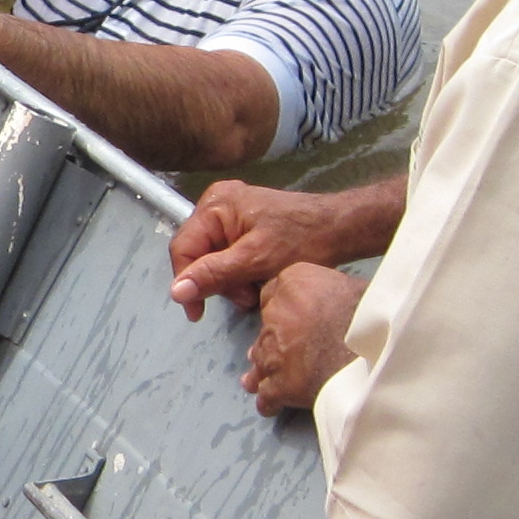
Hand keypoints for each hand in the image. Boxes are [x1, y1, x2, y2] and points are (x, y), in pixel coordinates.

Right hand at [170, 176, 398, 317]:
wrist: (342, 228)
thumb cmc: (304, 239)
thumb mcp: (256, 260)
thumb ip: (214, 274)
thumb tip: (176, 292)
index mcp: (215, 205)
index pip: (183, 248)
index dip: (186, 282)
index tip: (196, 313)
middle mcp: (218, 204)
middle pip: (199, 254)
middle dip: (219, 282)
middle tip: (246, 297)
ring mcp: (232, 214)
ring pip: (214, 258)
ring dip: (232, 281)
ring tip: (256, 289)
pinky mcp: (246, 225)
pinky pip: (230, 254)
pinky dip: (241, 272)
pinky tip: (259, 279)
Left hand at [242, 261, 364, 416]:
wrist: (377, 354)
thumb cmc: (374, 317)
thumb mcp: (354, 287)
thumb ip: (331, 291)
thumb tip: (335, 300)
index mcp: (293, 283)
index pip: (272, 294)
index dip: (284, 310)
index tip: (295, 320)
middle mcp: (274, 315)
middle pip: (265, 329)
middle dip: (276, 341)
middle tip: (291, 351)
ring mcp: (272, 353)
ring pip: (261, 362)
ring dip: (268, 370)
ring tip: (274, 379)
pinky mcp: (279, 386)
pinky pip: (266, 397)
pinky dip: (272, 402)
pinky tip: (277, 404)